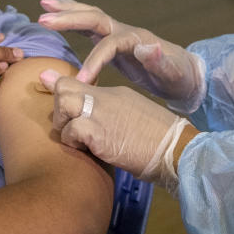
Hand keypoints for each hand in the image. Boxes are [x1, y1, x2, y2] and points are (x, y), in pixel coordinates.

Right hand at [37, 0, 203, 111]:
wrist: (186, 75)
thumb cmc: (180, 78)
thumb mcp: (174, 74)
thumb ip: (160, 61)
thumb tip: (147, 46)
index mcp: (137, 39)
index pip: (108, 44)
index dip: (93, 60)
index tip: (81, 80)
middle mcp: (125, 32)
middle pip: (94, 18)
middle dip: (69, 18)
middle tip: (43, 19)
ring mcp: (119, 34)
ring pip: (89, 17)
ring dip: (67, 10)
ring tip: (43, 4)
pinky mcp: (114, 42)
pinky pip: (89, 28)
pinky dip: (72, 21)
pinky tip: (57, 19)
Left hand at [39, 69, 193, 191]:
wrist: (175, 150)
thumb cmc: (157, 141)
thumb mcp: (132, 119)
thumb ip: (110, 114)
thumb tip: (92, 124)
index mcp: (114, 93)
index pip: (77, 83)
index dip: (63, 95)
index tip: (62, 110)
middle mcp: (105, 98)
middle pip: (63, 87)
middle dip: (58, 109)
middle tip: (68, 128)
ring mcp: (101, 113)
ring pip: (63, 102)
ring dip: (62, 124)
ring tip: (75, 139)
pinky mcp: (99, 132)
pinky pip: (70, 131)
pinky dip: (71, 142)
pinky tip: (85, 150)